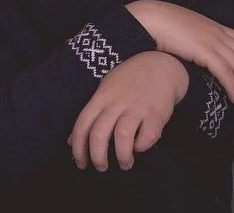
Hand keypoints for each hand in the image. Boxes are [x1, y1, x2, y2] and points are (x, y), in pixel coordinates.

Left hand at [69, 51, 185, 171]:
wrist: (161, 65)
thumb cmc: (129, 80)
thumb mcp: (105, 89)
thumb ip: (90, 114)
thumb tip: (72, 140)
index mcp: (101, 96)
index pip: (82, 124)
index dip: (78, 147)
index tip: (80, 163)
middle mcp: (117, 102)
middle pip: (100, 133)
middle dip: (97, 156)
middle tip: (101, 167)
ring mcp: (137, 107)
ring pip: (122, 136)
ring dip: (122, 156)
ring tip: (124, 163)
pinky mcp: (156, 114)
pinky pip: (147, 136)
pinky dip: (142, 146)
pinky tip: (141, 147)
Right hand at [126, 0, 233, 103]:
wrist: (153, 18)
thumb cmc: (165, 24)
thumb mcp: (190, 29)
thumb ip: (202, 38)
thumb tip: (206, 52)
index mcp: (217, 27)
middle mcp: (219, 34)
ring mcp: (213, 42)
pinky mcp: (205, 52)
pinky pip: (225, 73)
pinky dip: (233, 87)